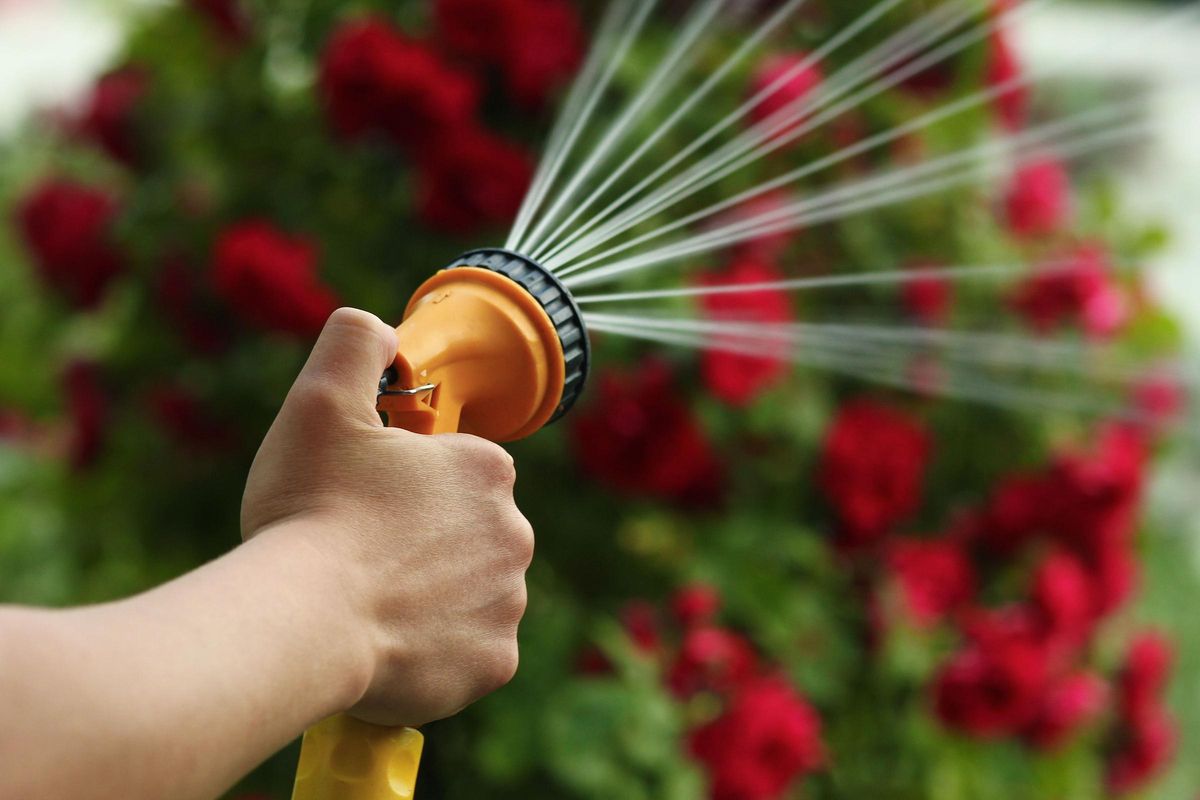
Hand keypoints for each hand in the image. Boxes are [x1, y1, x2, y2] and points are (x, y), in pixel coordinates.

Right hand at [241, 308, 532, 726]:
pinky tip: (390, 642)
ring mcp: (507, 603)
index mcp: (487, 471)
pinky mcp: (493, 664)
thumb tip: (378, 327)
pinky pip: (470, 652)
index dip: (411, 482)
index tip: (368, 500)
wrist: (302, 620)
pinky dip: (438, 650)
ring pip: (471, 593)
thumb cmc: (310, 510)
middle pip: (471, 533)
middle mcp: (515, 534)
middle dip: (427, 540)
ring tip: (370, 598)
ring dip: (434, 594)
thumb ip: (355, 344)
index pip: (462, 469)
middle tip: (364, 552)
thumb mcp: (320, 401)